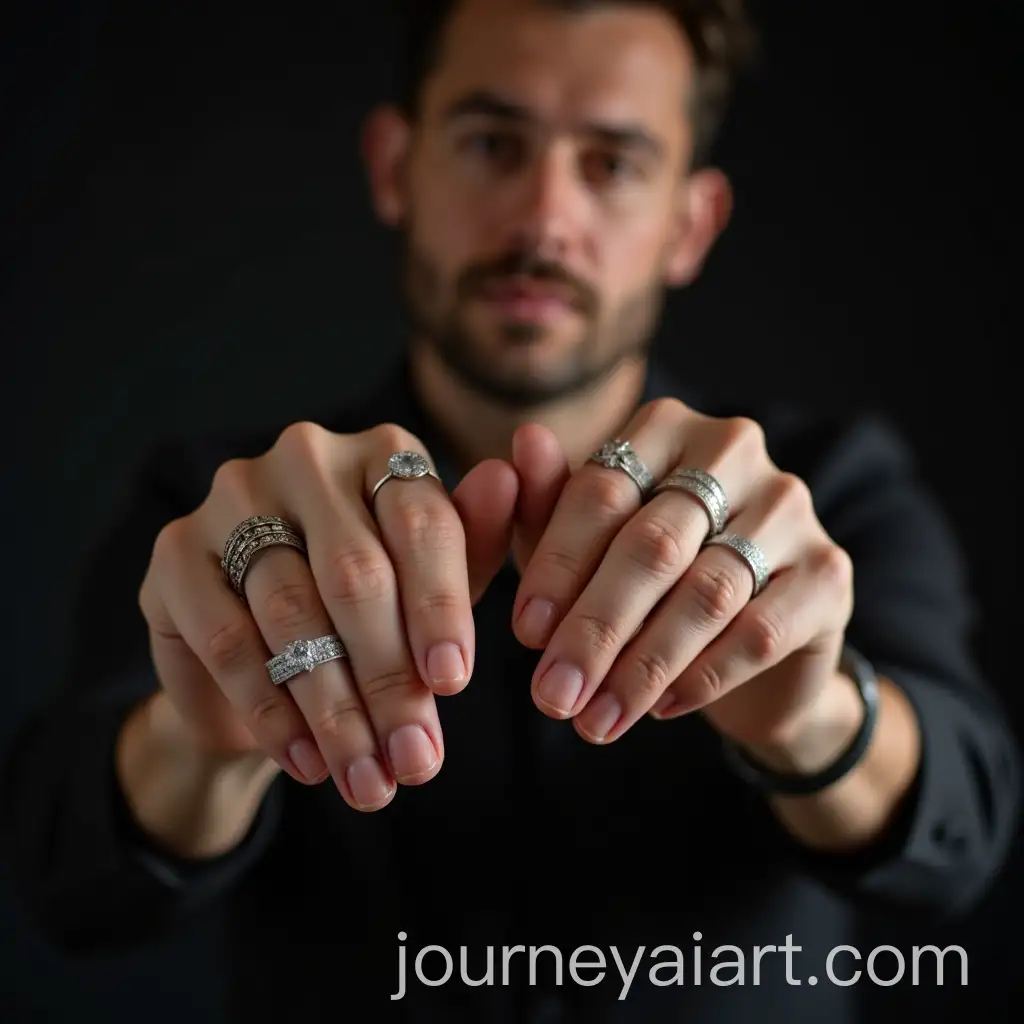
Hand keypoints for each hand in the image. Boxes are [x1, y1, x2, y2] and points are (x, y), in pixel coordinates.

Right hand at [138, 422, 517, 810]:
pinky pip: (227, 638)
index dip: (439, 607)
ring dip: (334, 709)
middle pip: (357, 573)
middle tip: (415, 758)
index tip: (453, 684)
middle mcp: (306, 458)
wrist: (267, 654)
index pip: (421, 523)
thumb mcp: (432, 584)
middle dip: (390, 679)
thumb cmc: (371, 610)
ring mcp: (234, 498)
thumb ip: (471, 544)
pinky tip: (305, 761)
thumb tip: (504, 482)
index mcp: (381, 453)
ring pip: (292, 612)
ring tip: (368, 777)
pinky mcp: (176, 551)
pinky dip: (269, 710)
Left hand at [510, 398, 855, 752]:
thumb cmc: (647, 581)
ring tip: (596, 719)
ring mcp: (789, 507)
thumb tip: (523, 441)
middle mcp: (734, 450)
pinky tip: (661, 710)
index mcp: (666, 428)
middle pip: (652, 544)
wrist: (749, 645)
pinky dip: (702, 677)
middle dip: (595, 629)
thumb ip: (549, 504)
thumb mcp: (585, 547)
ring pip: (705, 594)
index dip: (557, 567)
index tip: (525, 635)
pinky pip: (758, 632)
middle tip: (553, 694)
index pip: (602, 492)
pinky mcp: (829, 572)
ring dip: (643, 667)